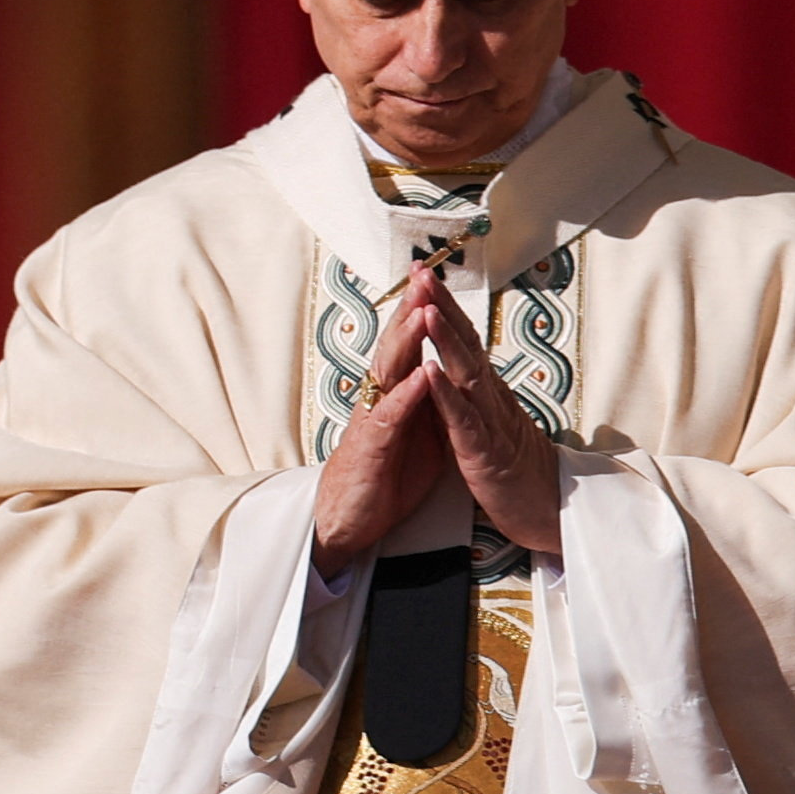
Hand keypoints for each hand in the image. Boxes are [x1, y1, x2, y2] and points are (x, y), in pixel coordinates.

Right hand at [313, 266, 447, 567]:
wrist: (348, 520)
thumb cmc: (382, 475)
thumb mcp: (415, 430)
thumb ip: (428, 399)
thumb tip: (446, 372)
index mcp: (394, 392)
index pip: (407, 343)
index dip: (420, 309)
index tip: (435, 277)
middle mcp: (379, 398)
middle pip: (394, 345)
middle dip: (410, 308)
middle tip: (423, 273)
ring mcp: (373, 420)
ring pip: (389, 372)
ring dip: (406, 341)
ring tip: (422, 310)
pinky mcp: (372, 448)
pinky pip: (389, 417)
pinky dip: (405, 395)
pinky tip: (419, 375)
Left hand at [418, 273, 562, 553]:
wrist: (548, 511)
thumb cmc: (515, 469)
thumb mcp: (488, 423)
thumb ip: (472, 393)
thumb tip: (455, 363)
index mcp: (485, 391)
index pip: (463, 339)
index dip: (443, 306)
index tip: (422, 275)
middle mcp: (489, 398)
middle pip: (465, 343)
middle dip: (442, 306)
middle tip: (421, 271)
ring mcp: (489, 423)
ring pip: (465, 373)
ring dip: (445, 340)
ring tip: (425, 308)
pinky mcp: (484, 453)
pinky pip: (463, 420)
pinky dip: (445, 394)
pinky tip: (429, 370)